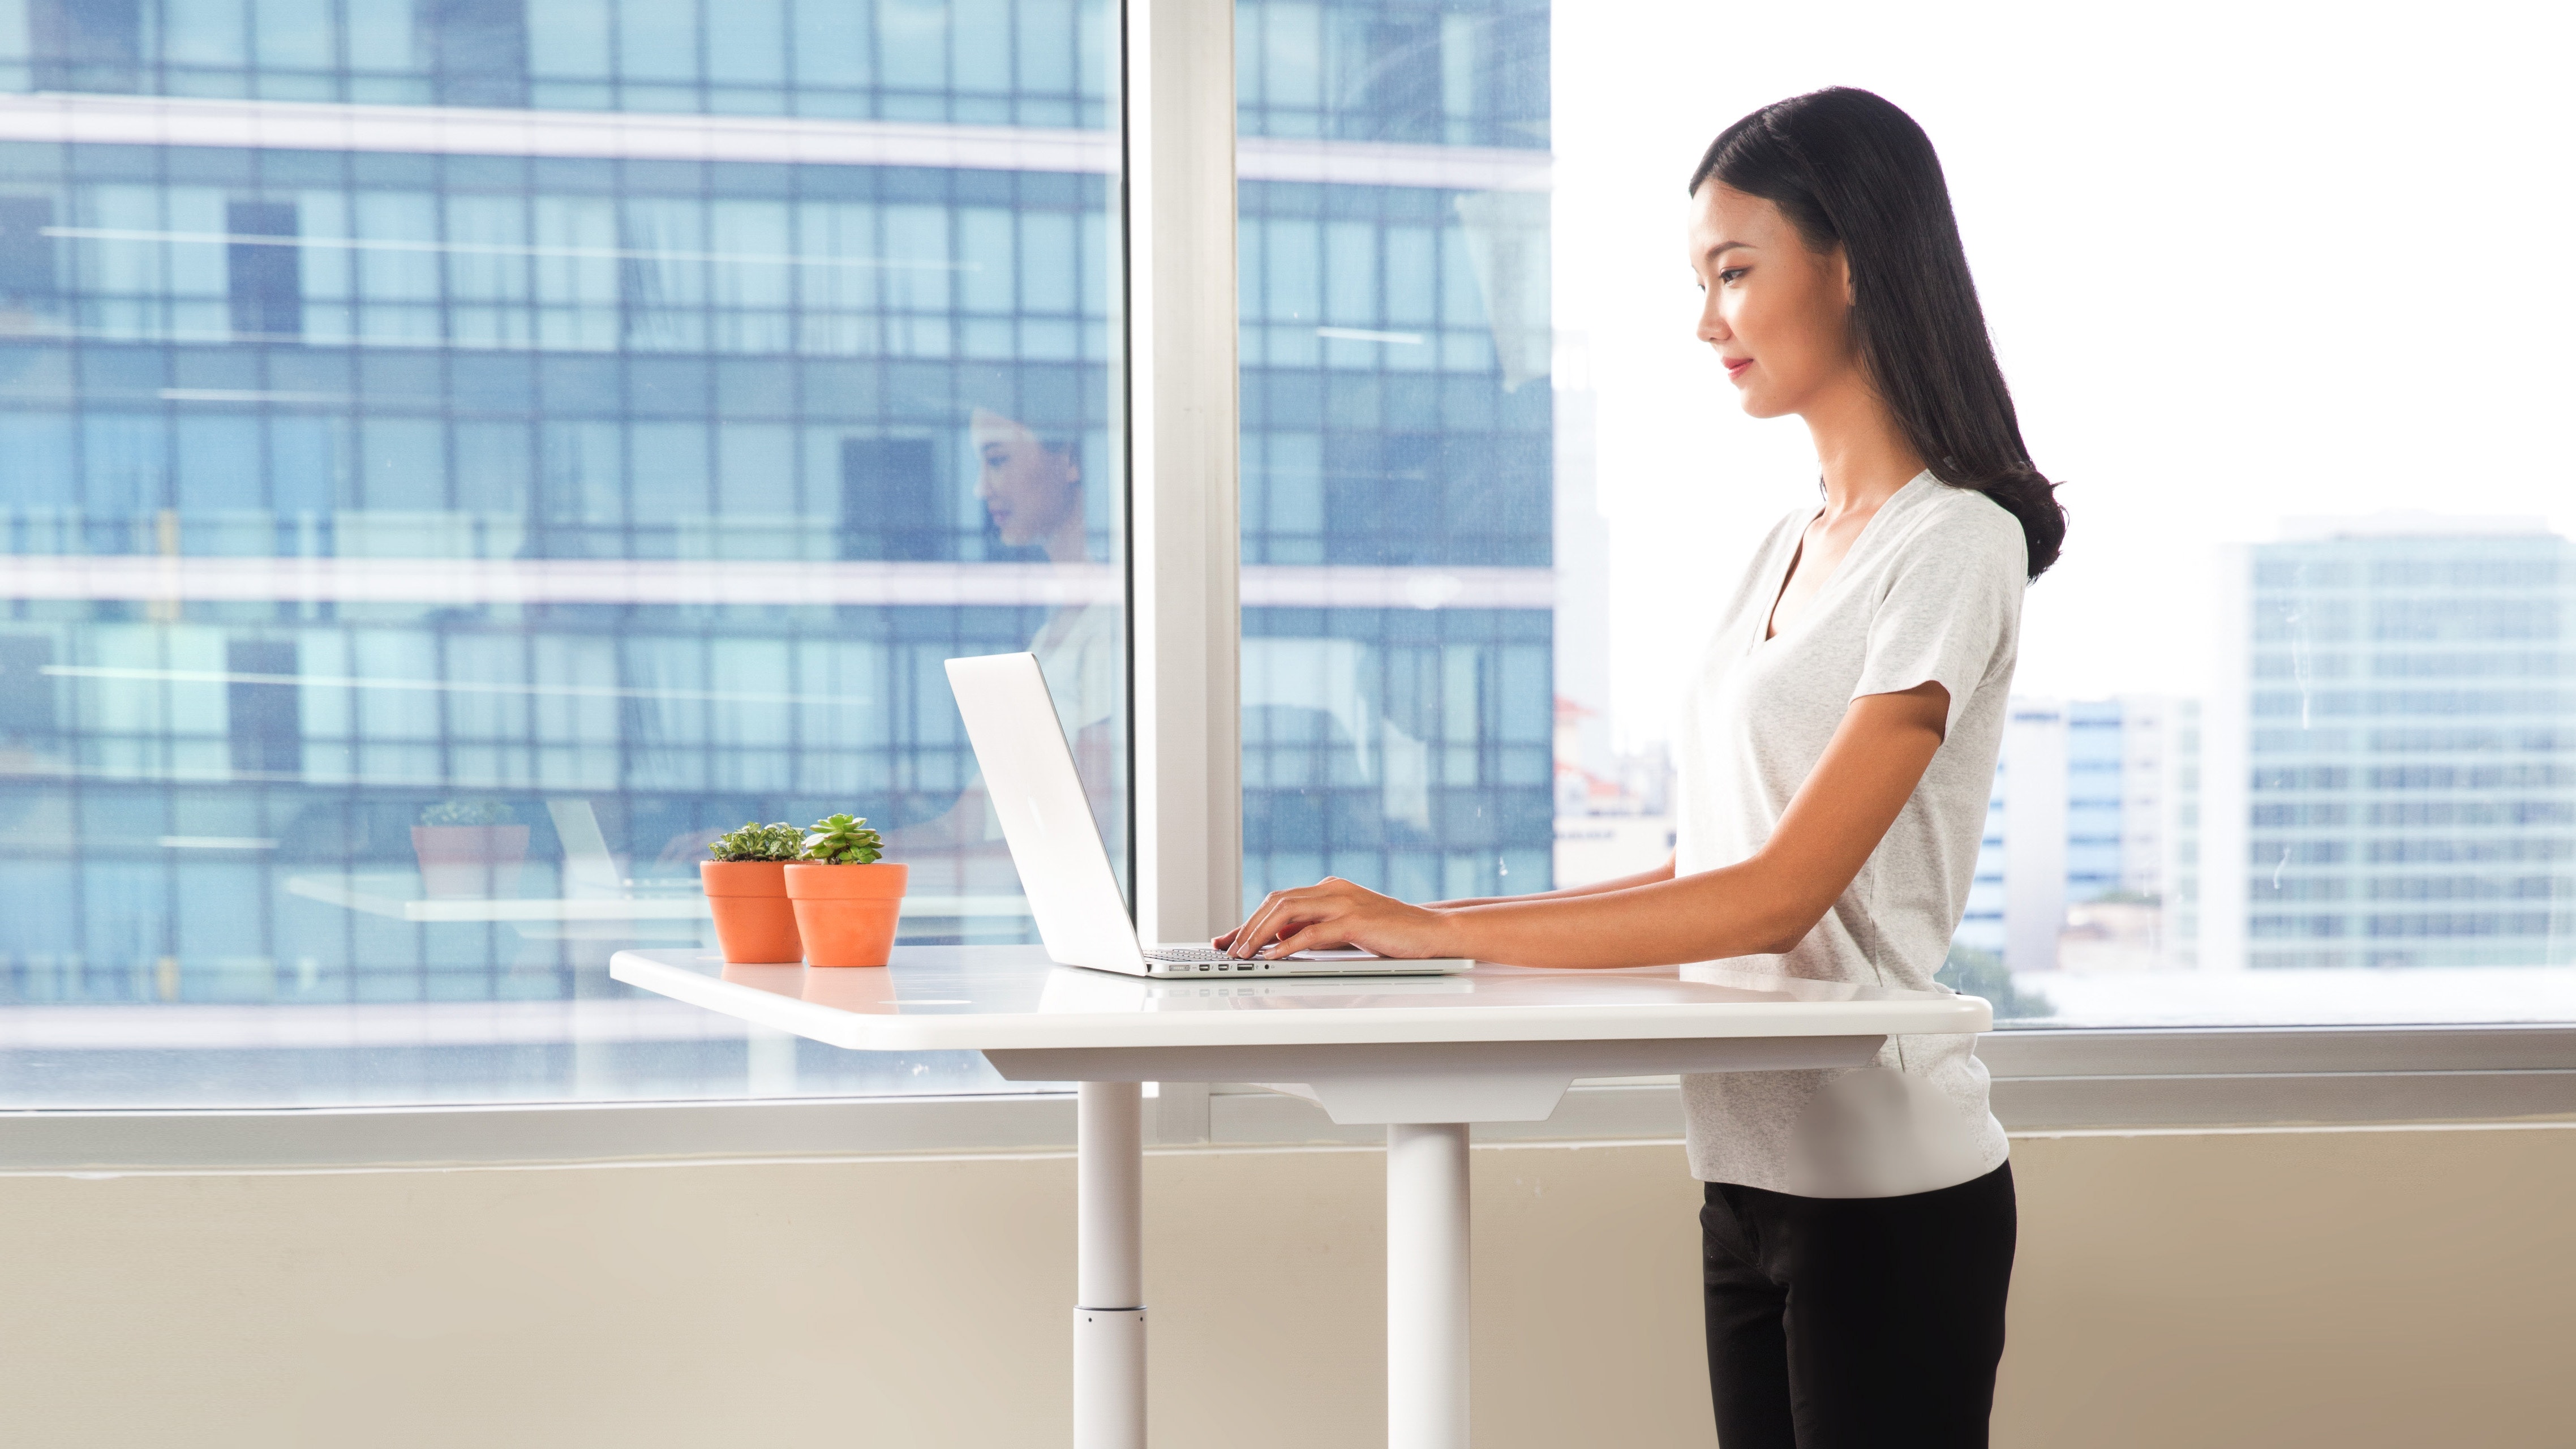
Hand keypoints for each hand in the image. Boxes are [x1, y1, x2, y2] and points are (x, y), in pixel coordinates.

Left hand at [1214, 877, 1459, 959]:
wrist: (1432, 931)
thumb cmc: (1392, 933)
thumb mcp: (1345, 930)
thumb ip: (1315, 931)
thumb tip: (1279, 941)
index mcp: (1329, 889)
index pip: (1279, 900)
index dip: (1250, 920)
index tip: (1227, 939)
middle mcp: (1332, 889)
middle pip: (1276, 901)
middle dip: (1247, 926)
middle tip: (1227, 948)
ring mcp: (1344, 901)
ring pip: (1287, 911)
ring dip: (1259, 934)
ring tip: (1243, 954)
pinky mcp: (1356, 919)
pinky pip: (1312, 931)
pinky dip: (1287, 944)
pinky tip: (1272, 957)